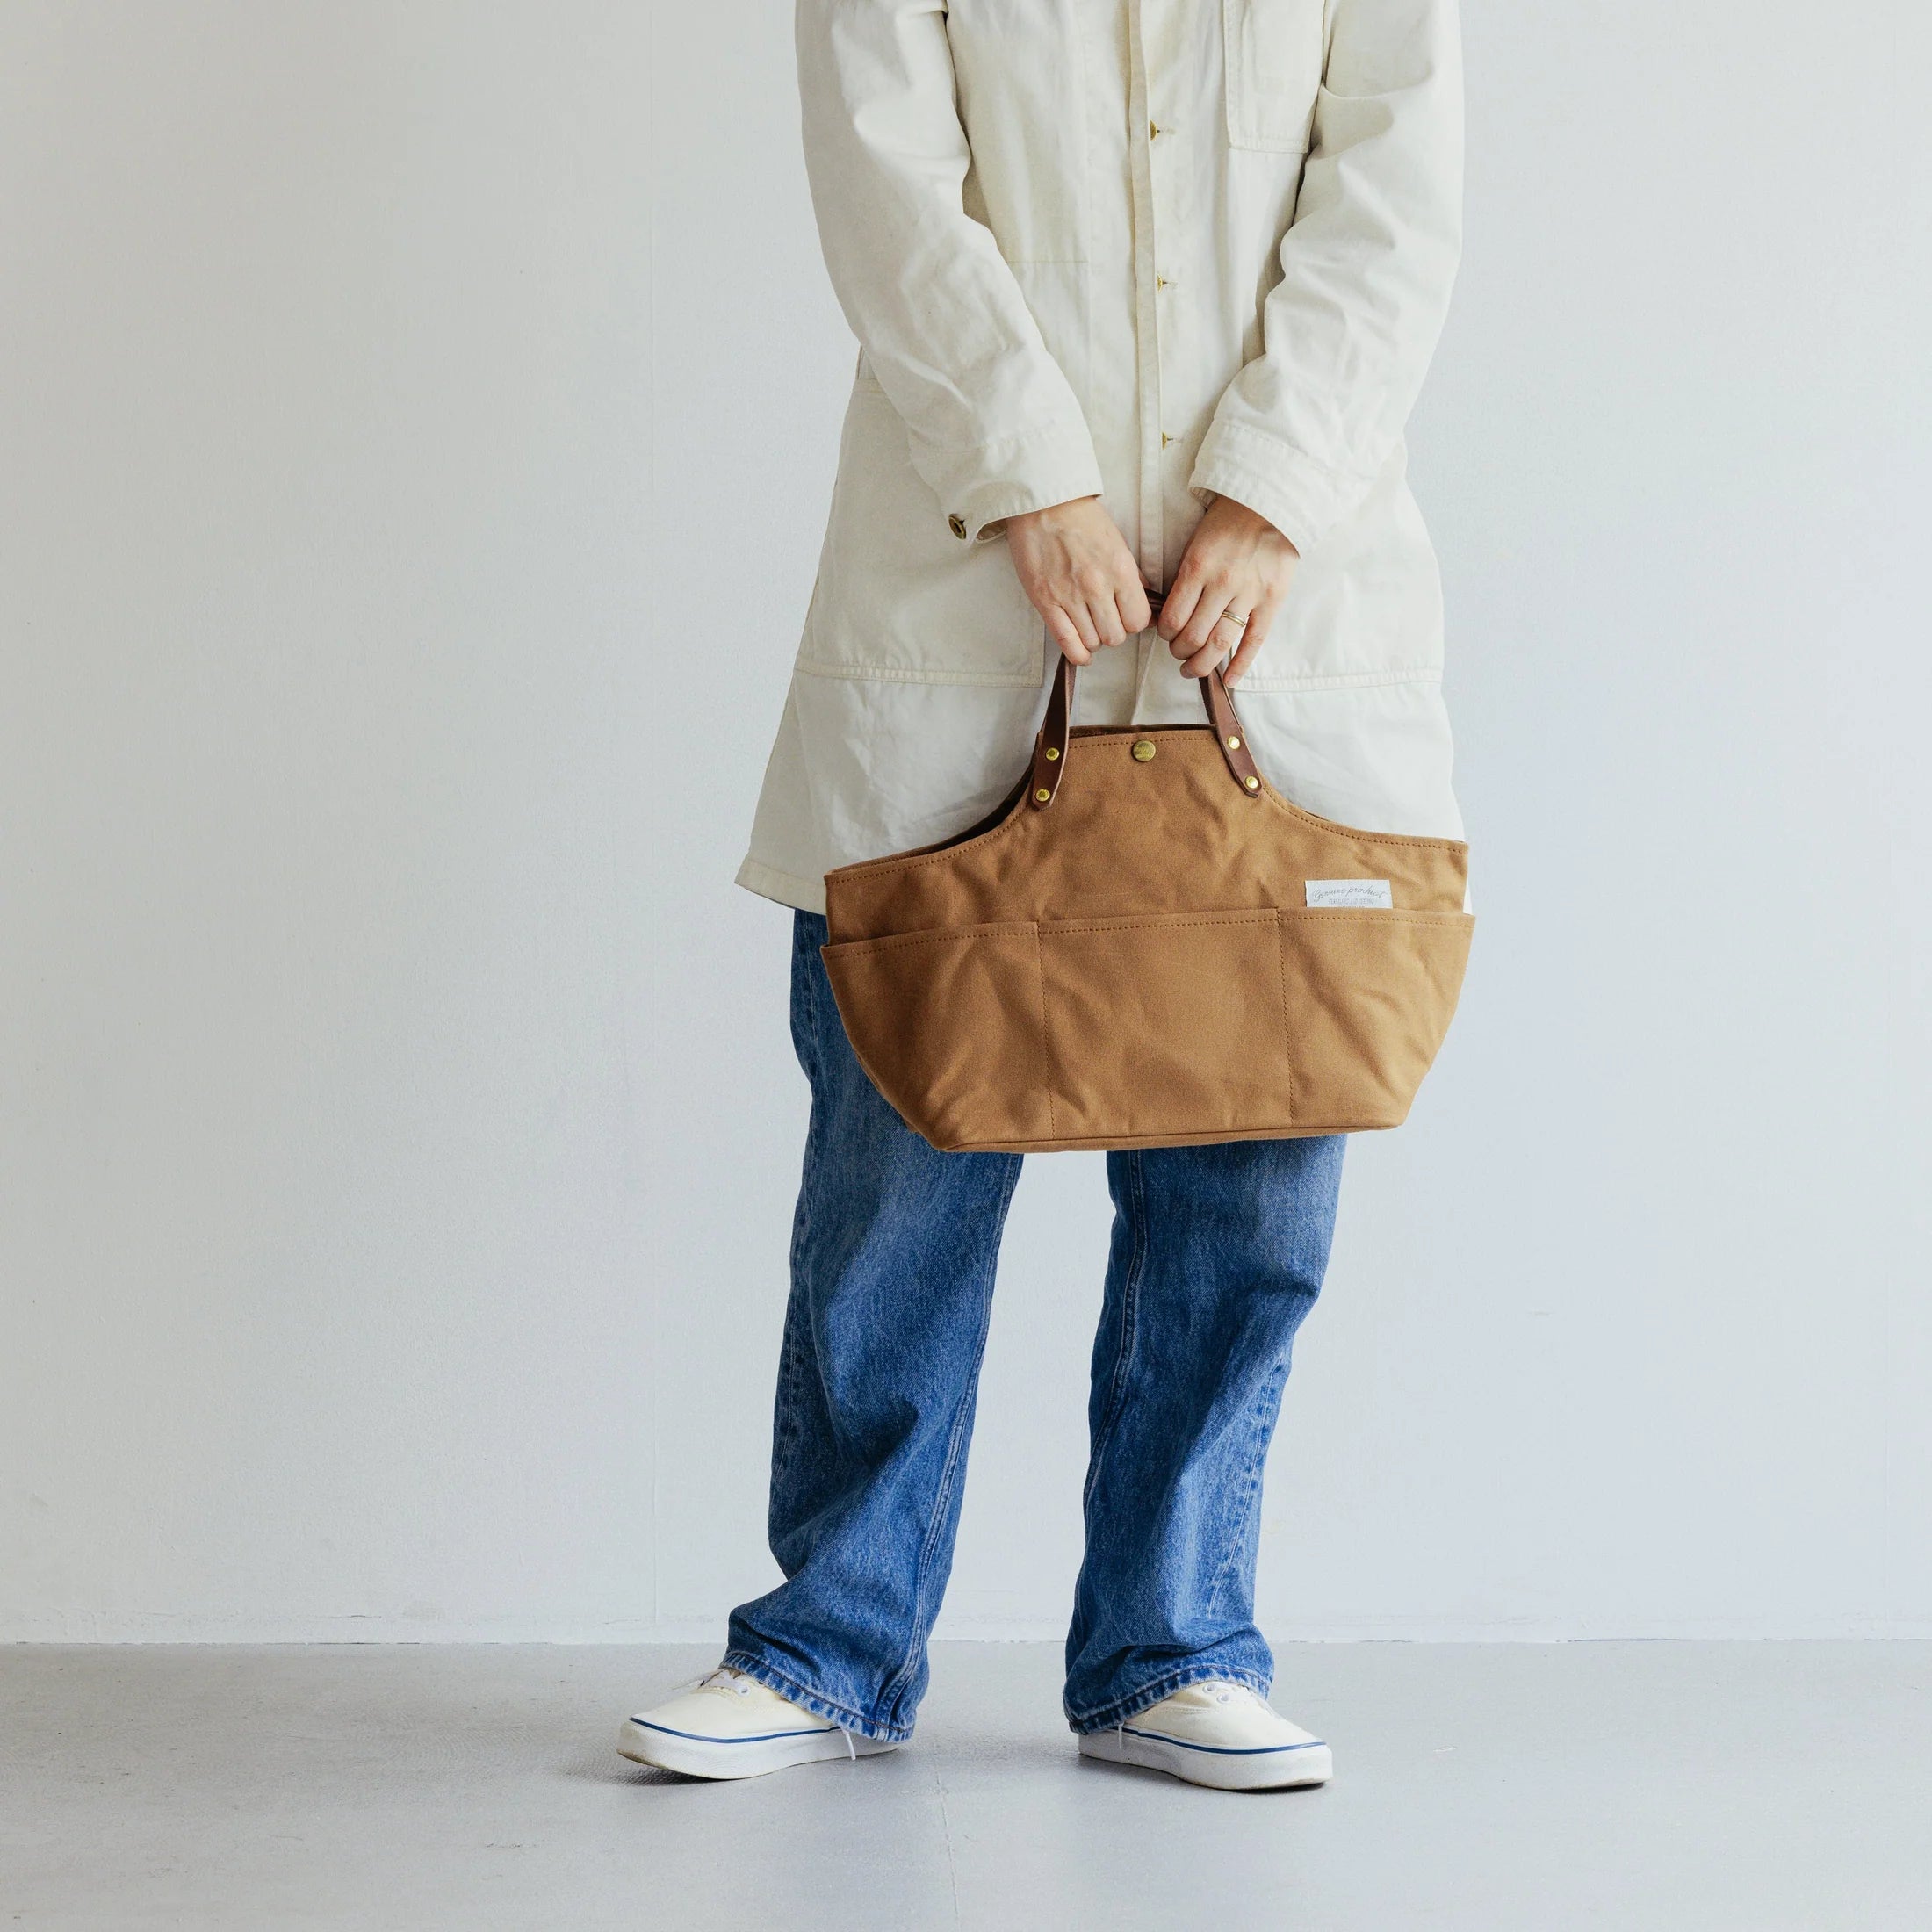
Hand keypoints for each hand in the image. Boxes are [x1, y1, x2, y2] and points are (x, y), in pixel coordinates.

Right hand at [1005, 497, 1151, 665]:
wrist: (1042, 503)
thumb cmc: (1080, 518)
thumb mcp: (1117, 542)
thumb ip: (1131, 575)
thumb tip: (1144, 602)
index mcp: (1120, 570)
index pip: (1138, 620)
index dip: (1134, 622)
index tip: (1128, 617)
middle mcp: (1097, 586)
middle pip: (1116, 636)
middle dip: (1114, 632)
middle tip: (1107, 620)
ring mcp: (1069, 596)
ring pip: (1093, 642)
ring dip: (1094, 639)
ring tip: (1090, 627)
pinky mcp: (1045, 602)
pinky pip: (1067, 642)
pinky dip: (1078, 653)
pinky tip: (1082, 652)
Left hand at [1157, 497, 1298, 684]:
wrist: (1271, 502)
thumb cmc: (1229, 521)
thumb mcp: (1196, 542)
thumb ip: (1186, 577)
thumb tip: (1171, 612)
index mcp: (1197, 568)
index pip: (1173, 618)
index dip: (1165, 634)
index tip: (1166, 634)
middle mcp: (1222, 583)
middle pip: (1193, 636)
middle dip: (1180, 652)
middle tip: (1178, 653)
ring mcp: (1249, 594)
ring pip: (1220, 643)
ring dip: (1202, 664)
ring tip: (1192, 669)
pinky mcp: (1272, 599)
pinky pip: (1254, 640)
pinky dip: (1240, 664)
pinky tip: (1230, 680)